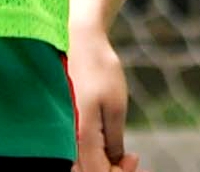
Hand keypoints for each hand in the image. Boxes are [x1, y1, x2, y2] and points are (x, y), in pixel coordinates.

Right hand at [69, 18, 139, 171]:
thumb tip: (116, 164)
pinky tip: (110, 146)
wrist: (79, 40)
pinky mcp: (65, 125)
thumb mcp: (115, 105)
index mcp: (79, 137)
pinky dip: (95, 156)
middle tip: (133, 159)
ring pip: (81, 166)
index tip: (136, 158)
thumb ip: (113, 140)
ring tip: (124, 155)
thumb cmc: (99, 69)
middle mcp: (66, 140)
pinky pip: (77, 153)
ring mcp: (63, 133)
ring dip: (103, 166)